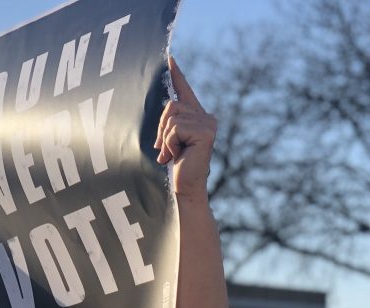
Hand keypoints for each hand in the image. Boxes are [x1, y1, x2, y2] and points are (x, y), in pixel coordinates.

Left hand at [155, 55, 216, 199]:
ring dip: (165, 139)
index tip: (169, 58)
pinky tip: (178, 156)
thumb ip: (168, 123)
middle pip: (171, 105)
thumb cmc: (176, 166)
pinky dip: (170, 144)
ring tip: (174, 154)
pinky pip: (174, 129)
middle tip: (165, 149)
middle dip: (161, 128)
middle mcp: (206, 117)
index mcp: (197, 118)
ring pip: (171, 118)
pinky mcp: (205, 132)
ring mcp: (208, 124)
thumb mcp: (169, 139)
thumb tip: (166, 110)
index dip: (177, 75)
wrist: (186, 187)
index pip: (184, 92)